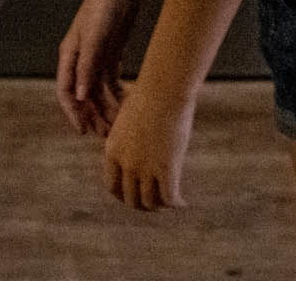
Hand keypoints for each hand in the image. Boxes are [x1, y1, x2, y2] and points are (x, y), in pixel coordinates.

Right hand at [55, 0, 139, 137]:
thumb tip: (79, 97)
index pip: (65, 91)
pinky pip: (111, 79)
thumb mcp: (95, 37)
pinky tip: (127, 105)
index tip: (83, 131)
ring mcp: (97, 55)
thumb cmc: (104, 5)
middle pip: (83, 94)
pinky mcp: (112, 51)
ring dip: (106, 108)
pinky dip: (117, 93)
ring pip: (98, 89)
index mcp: (70, 55)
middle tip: (105, 135)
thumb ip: (87, 66)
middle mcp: (80, 58)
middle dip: (92, 115)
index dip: (73, 113)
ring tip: (117, 126)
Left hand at [102, 83, 193, 210]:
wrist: (165, 88)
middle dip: (142, 205)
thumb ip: (132, 137)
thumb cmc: (152, 95)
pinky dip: (175, 204)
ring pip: (150, 202)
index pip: (112, 186)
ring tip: (169, 204)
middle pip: (130, 199)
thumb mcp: (132, 118)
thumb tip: (141, 146)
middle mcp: (126, 163)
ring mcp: (145, 167)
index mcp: (113, 150)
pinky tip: (182, 204)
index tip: (134, 196)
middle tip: (154, 205)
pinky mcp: (166, 168)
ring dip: (159, 207)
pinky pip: (169, 197)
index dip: (123, 196)